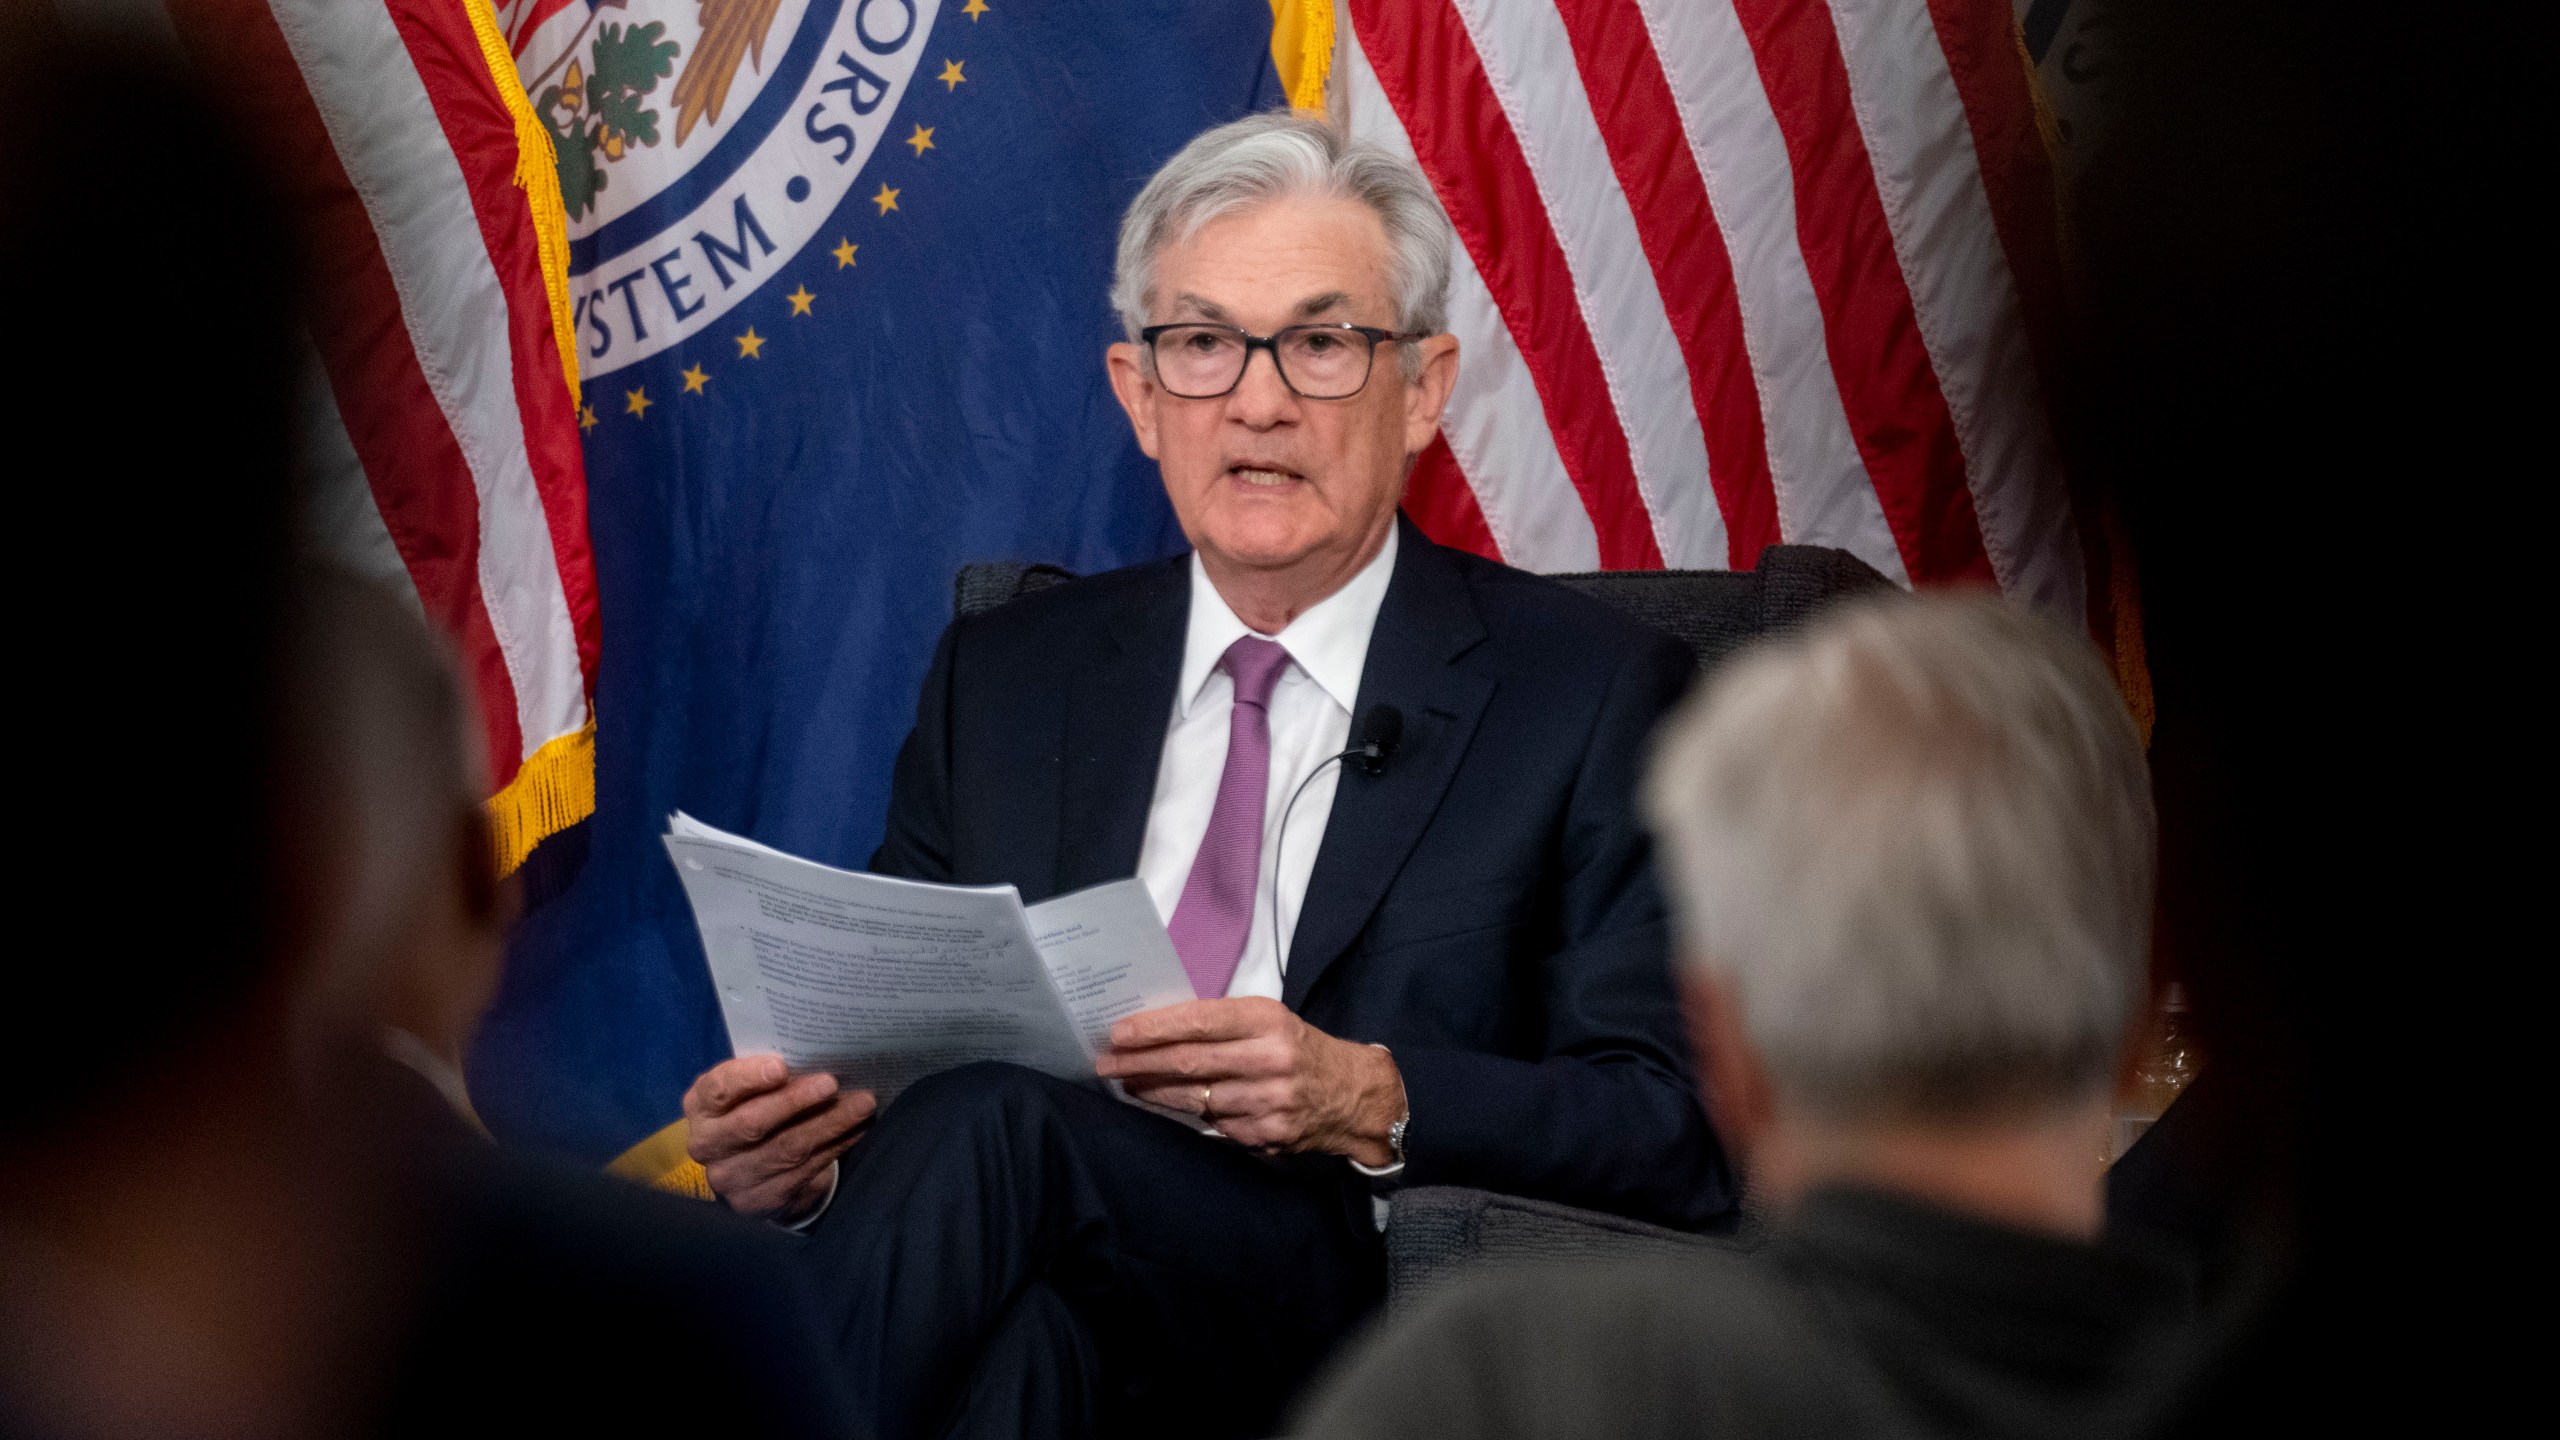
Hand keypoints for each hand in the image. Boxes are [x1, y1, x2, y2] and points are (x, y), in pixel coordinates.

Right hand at [682, 1055, 876, 1221]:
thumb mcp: (749, 1087)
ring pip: (786, 1149)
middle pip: (751, 1124)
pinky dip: (836, 1146)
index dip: (747, 1079)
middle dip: (794, 1102)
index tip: (781, 1067)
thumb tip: (813, 1055)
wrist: (749, 1166)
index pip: (717, 1091)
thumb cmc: (753, 1107)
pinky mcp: (760, 1201)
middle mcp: (708, 1145)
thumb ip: (767, 1073)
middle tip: (831, 1083)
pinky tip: (857, 1128)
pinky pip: (804, 1171)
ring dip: (829, 1124)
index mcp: (700, 1107)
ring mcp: (732, 1178)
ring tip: (861, 1104)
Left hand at [1094, 998, 1404, 1165]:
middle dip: (1140, 1063)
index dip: (1154, 1028)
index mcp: (1267, 1020)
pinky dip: (1184, 1113)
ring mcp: (1267, 1101)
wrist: (1353, 1095)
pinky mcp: (1265, 1134)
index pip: (1198, 1021)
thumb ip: (1220, 1024)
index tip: (1119, 1033)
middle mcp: (1269, 1059)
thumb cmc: (1298, 1049)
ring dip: (1153, 1091)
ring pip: (1194, 1098)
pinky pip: (1212, 1124)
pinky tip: (1165, 1104)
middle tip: (1106, 1063)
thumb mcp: (1269, 1021)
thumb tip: (1156, 1031)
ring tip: (1127, 1082)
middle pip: (1189, 1062)